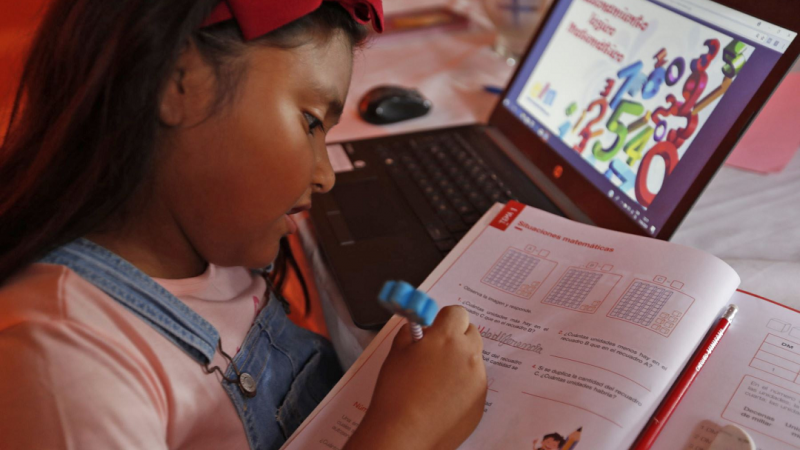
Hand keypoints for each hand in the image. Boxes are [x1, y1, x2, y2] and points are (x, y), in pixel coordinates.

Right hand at [345, 306, 486, 449]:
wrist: (403, 434)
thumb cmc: (396, 392)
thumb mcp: (397, 351)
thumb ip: (413, 331)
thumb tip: (422, 325)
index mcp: (447, 338)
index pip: (457, 313)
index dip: (444, 320)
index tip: (435, 329)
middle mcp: (468, 356)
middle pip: (471, 333)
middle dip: (456, 338)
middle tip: (436, 353)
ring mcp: (478, 380)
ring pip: (473, 360)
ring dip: (459, 363)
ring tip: (435, 382)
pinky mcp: (480, 402)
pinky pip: (474, 384)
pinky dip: (462, 386)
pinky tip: (441, 399)